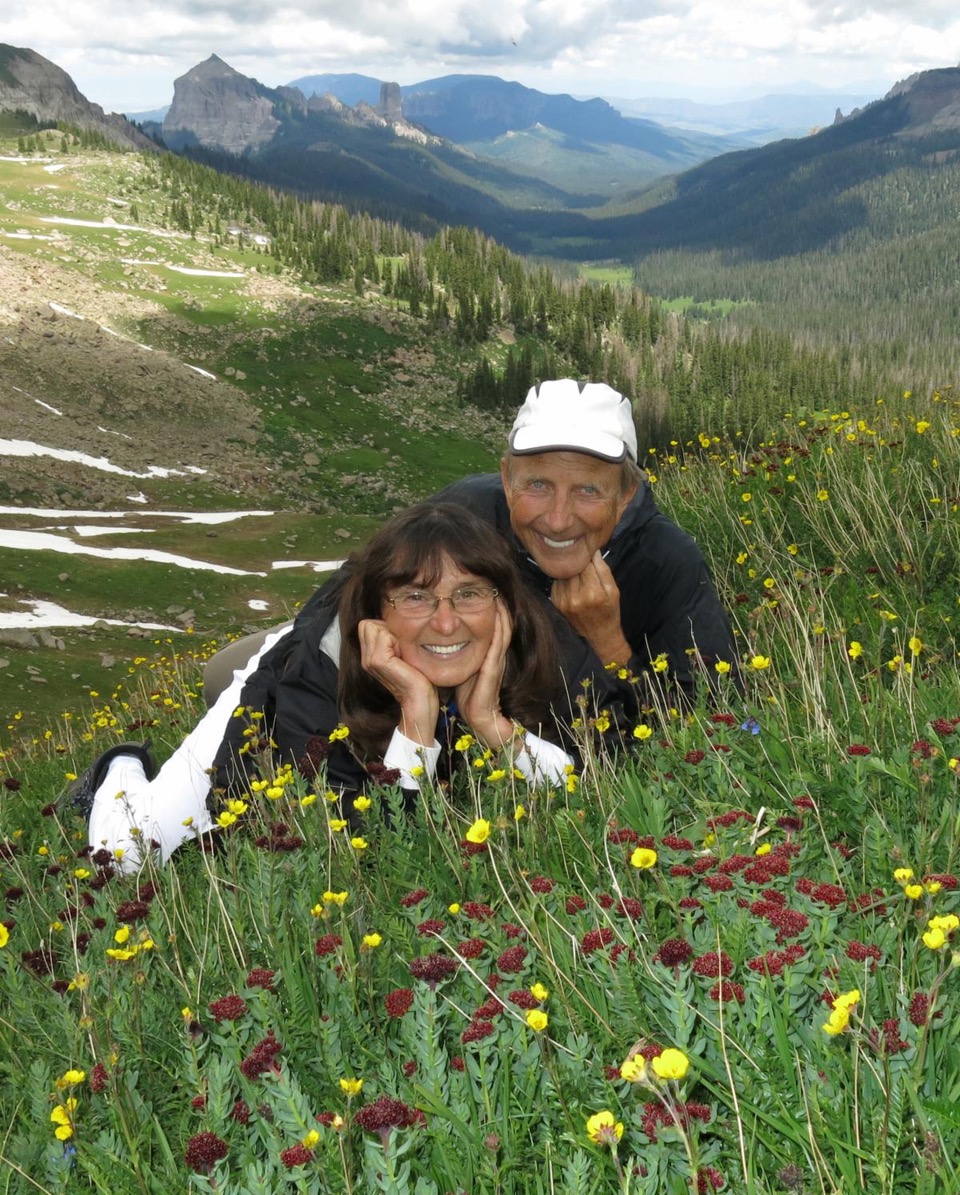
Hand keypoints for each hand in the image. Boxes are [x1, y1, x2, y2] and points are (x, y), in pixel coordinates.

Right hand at [358, 619, 438, 743]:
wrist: (419, 700)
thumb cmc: (417, 678)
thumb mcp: (402, 654)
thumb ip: (393, 640)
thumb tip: (395, 620)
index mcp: (369, 656)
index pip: (367, 625)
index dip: (385, 628)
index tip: (399, 646)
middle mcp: (365, 658)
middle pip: (367, 624)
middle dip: (386, 629)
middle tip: (401, 649)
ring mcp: (369, 660)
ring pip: (373, 626)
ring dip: (392, 634)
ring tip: (402, 652)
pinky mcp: (378, 661)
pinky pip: (383, 634)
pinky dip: (396, 640)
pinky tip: (404, 657)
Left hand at [456, 602, 516, 748]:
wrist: (479, 716)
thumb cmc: (469, 694)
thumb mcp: (463, 666)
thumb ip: (458, 652)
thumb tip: (443, 638)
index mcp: (487, 651)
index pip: (491, 623)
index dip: (489, 606)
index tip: (484, 588)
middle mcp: (494, 652)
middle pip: (500, 621)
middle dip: (498, 603)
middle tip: (494, 583)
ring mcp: (496, 659)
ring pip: (503, 628)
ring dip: (502, 610)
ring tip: (498, 591)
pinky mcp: (493, 666)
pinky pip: (499, 642)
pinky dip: (500, 626)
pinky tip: (498, 613)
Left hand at [551, 551, 631, 665]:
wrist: (599, 637)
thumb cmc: (609, 613)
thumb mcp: (614, 591)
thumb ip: (603, 570)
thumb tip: (593, 551)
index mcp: (592, 592)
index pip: (584, 563)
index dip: (587, 557)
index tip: (590, 555)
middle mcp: (575, 597)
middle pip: (571, 568)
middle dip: (578, 564)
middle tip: (584, 565)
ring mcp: (563, 601)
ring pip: (563, 574)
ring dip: (570, 572)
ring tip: (579, 577)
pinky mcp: (555, 603)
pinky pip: (557, 583)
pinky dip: (564, 581)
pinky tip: (572, 586)